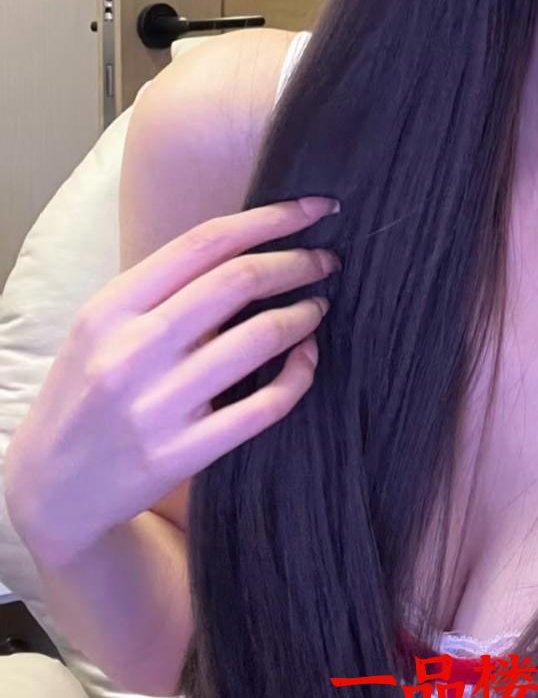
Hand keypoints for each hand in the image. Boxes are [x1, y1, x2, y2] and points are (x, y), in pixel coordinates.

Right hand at [4, 196, 340, 566]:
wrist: (50, 489)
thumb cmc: (88, 389)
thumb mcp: (102, 326)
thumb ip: (163, 287)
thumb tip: (251, 242)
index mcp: (111, 308)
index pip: (205, 242)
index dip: (271, 217)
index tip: (315, 207)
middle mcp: (131, 351)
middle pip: (240, 280)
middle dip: (298, 261)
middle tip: (326, 260)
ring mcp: (156, 406)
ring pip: (260, 338)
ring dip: (304, 314)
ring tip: (318, 306)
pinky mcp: (180, 455)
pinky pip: (265, 406)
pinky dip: (300, 373)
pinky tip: (307, 358)